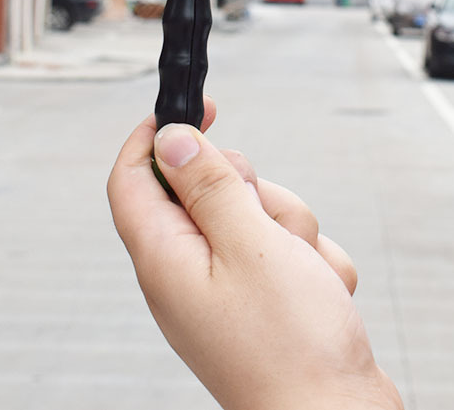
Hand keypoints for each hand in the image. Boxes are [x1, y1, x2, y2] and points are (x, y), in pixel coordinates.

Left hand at [107, 113, 402, 409]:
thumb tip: (170, 140)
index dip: (158, 135)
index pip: (133, 178)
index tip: (200, 106)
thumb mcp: (251, 246)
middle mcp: (190, 271)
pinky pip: (288, 248)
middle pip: (209, 188)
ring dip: (291, 229)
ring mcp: (229, 286)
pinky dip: (310, 262)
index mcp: (166, 258)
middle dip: (252, 190)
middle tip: (267, 221)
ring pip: (258, 214)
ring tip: (302, 271)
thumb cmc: (292, 346)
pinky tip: (320, 294)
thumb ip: (210, 186)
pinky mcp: (266, 298)